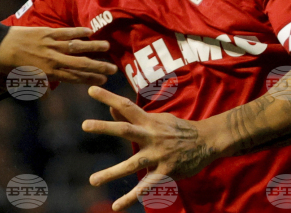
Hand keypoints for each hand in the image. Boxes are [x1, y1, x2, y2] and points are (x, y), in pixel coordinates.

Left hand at [0, 27, 115, 84]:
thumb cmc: (10, 64)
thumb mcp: (23, 79)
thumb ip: (38, 86)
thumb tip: (47, 97)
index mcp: (48, 73)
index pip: (74, 77)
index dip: (90, 79)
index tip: (103, 80)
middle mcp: (52, 60)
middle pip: (80, 64)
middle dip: (97, 66)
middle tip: (113, 68)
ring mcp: (50, 45)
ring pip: (76, 47)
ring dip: (92, 47)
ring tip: (107, 47)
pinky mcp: (46, 32)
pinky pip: (65, 32)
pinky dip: (78, 31)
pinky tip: (89, 32)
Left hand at [82, 86, 220, 210]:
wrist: (206, 141)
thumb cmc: (177, 129)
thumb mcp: (156, 119)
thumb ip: (133, 117)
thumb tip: (111, 109)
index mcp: (149, 121)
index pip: (126, 106)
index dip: (109, 97)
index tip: (90, 89)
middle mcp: (152, 136)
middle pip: (125, 130)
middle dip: (104, 127)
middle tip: (84, 125)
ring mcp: (159, 156)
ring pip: (132, 164)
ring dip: (112, 173)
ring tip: (93, 180)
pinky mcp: (166, 172)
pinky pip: (147, 187)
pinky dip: (132, 197)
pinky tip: (117, 206)